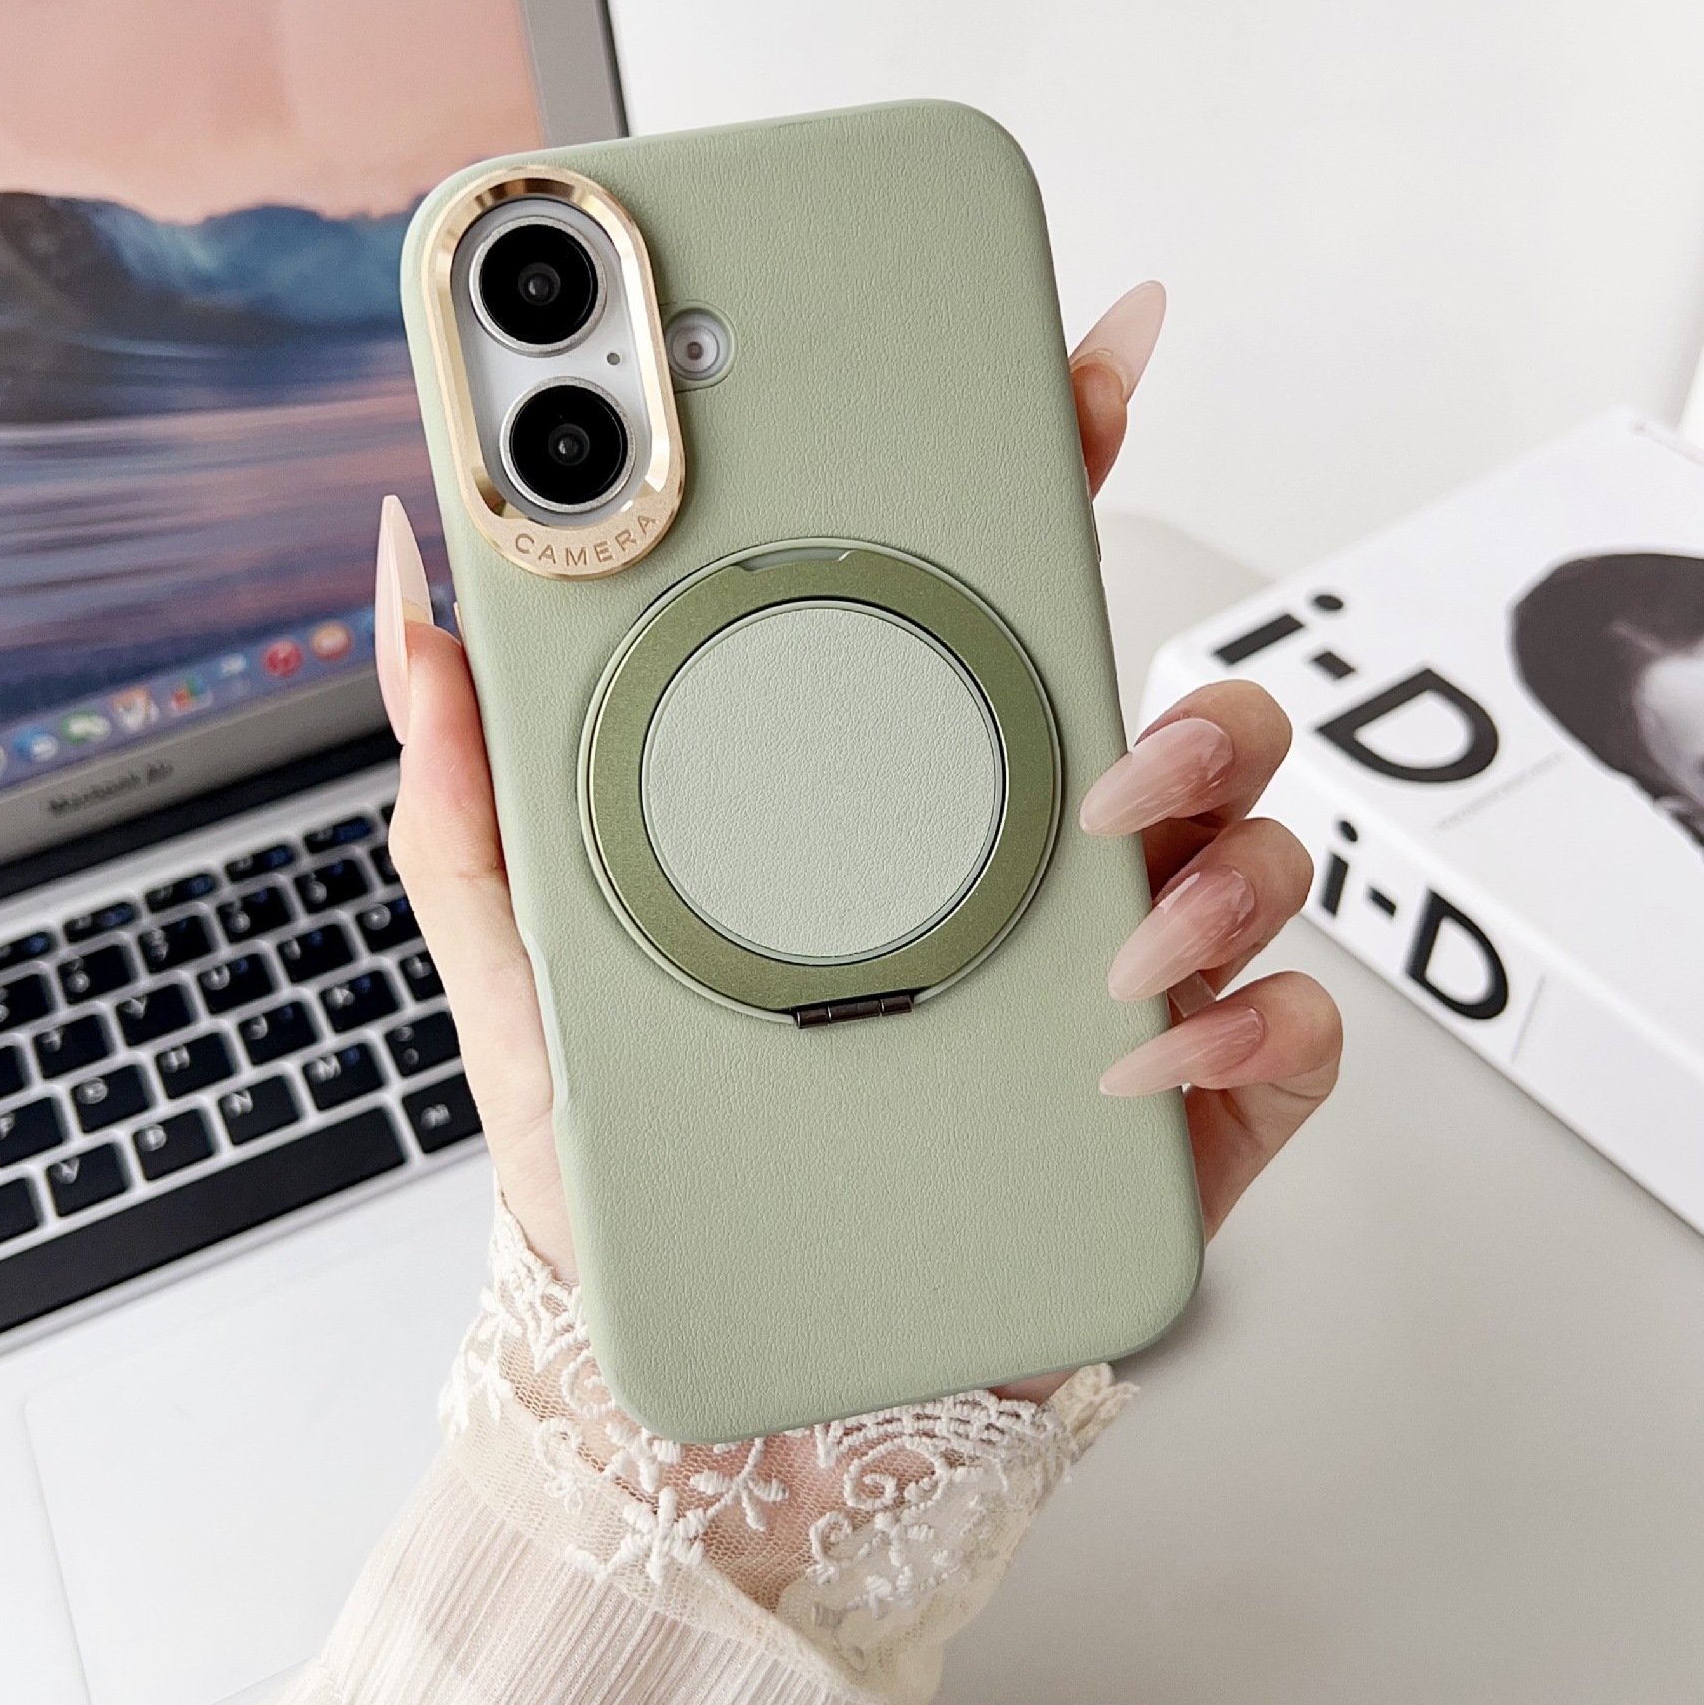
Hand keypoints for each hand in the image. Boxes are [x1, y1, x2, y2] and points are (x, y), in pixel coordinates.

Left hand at [376, 280, 1341, 1314]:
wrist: (714, 1349)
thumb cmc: (635, 1142)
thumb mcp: (521, 953)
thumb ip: (468, 782)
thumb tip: (417, 591)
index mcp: (897, 798)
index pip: (990, 605)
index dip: (1050, 466)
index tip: (1080, 355)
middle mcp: (1029, 864)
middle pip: (1163, 706)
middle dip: (1175, 690)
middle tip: (1107, 738)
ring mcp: (1119, 973)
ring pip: (1248, 839)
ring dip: (1216, 844)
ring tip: (1110, 904)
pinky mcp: (1183, 1100)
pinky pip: (1286, 1024)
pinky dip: (1244, 1018)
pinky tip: (1141, 1043)